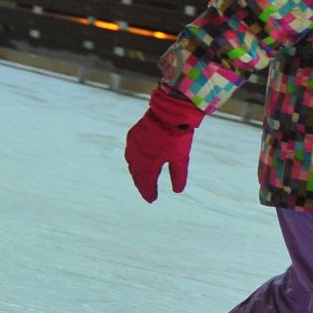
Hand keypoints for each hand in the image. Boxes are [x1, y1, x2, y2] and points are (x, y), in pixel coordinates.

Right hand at [125, 88, 206, 202]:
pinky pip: (131, 152)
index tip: (152, 200)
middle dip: (142, 184)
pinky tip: (138, 161)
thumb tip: (178, 191)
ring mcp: (132, 145)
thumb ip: (178, 175)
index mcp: (147, 164)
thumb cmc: (176, 136)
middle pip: (137, 175)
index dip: (149, 192)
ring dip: (137, 173)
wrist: (168, 112)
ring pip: (132, 163)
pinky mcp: (133, 135)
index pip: (146, 183)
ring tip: (142, 179)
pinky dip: (134, 159)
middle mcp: (136, 156)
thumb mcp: (180, 158)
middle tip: (147, 193)